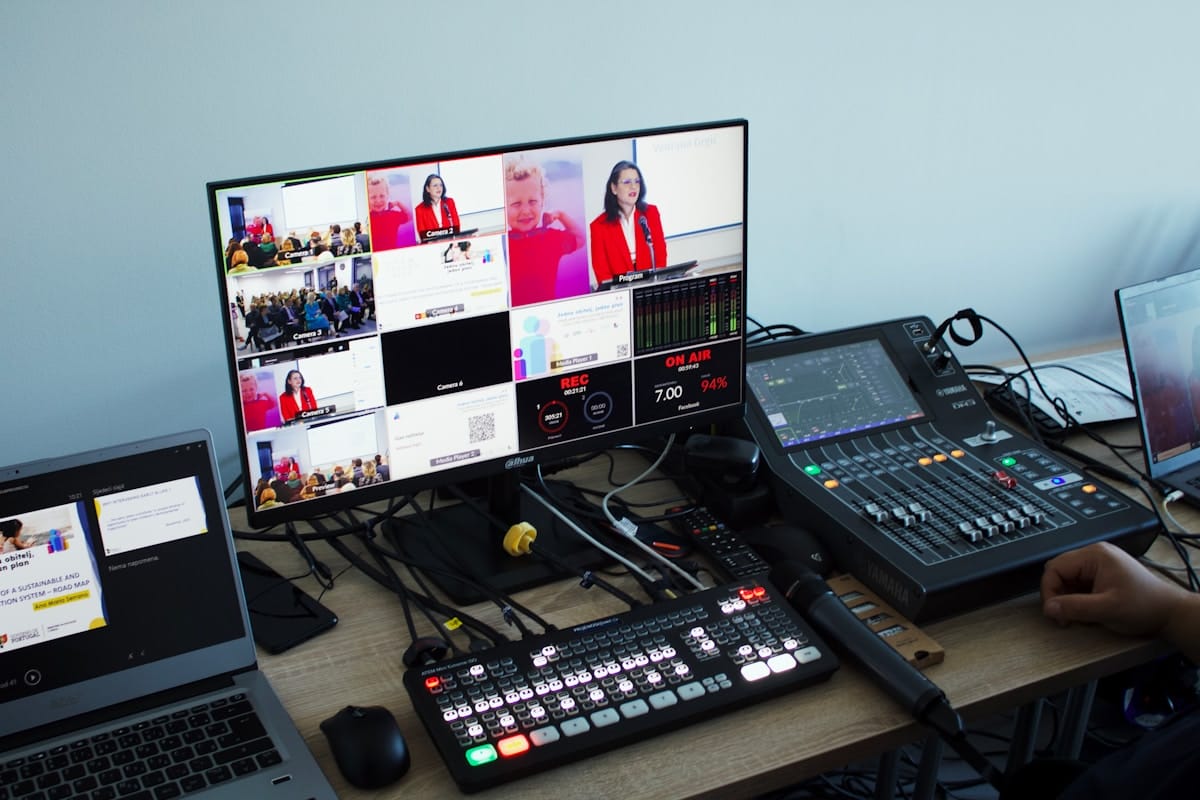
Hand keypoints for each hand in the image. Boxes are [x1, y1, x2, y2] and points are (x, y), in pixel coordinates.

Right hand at [1041, 542, 1188, 636]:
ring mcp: (1099, 563)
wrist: (1169, 612)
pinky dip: (1077, 597)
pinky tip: (1087, 609)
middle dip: (1057, 594)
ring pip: (1068, 578)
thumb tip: (1048, 608)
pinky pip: (1079, 583)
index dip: (1049, 590)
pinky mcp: (1102, 573)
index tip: (1054, 611)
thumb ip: (1075, 607)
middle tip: (1063, 615)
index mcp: (1095, 555)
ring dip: (1067, 597)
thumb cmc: (1145, 606)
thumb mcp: (1107, 609)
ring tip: (1078, 614)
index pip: (1055, 567)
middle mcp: (1095, 554)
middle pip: (1059, 571)